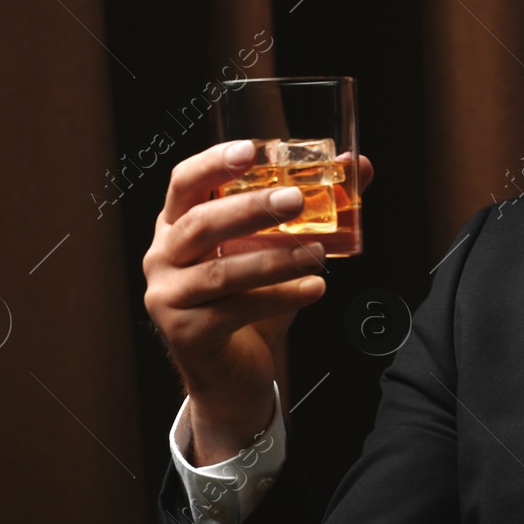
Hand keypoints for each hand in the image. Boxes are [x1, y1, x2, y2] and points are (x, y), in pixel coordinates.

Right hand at [143, 140, 374, 464]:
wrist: (233, 374)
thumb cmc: (251, 301)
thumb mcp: (276, 250)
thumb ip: (312, 207)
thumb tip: (361, 165)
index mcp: (177, 225)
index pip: (184, 182)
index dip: (214, 163)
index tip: (252, 149)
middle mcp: (162, 257)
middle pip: (201, 223)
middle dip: (251, 208)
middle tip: (297, 200)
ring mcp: (168, 297)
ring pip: (221, 271)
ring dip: (275, 260)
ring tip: (318, 255)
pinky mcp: (186, 334)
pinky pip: (236, 310)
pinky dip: (280, 298)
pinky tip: (314, 289)